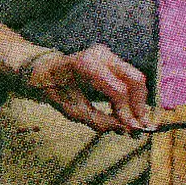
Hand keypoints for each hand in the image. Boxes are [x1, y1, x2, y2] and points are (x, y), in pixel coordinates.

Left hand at [23, 45, 148, 133]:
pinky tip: (127, 112)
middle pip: (134, 79)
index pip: (118, 90)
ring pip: (136, 78)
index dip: (128, 111)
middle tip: (140, 126)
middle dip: (140, 105)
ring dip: (138, 101)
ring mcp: (108, 54)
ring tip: (134, 122)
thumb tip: (124, 129)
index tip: (132, 130)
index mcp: (87, 65)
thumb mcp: (72, 110)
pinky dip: (132, 96)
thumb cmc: (55, 89)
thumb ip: (98, 120)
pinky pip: (129, 78)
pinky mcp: (113, 59)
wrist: (46, 70)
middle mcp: (101, 55)